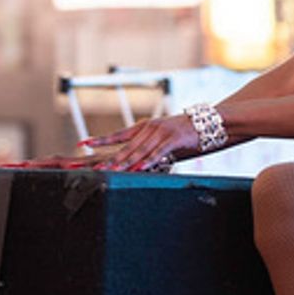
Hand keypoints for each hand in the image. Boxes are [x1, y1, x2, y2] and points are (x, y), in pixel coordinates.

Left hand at [80, 113, 202, 171]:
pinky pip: (158, 152)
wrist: (210, 122)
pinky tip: (139, 168)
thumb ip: (149, 147)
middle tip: (94, 168)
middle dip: (109, 158)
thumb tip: (137, 161)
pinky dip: (148, 161)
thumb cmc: (186, 134)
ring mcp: (161, 132)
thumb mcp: (163, 138)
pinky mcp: (174, 138)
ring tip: (112, 171)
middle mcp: (149, 128)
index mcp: (144, 127)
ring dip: (125, 162)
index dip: (100, 140)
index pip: (118, 135)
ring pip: (139, 150)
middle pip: (126, 146)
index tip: (83, 144)